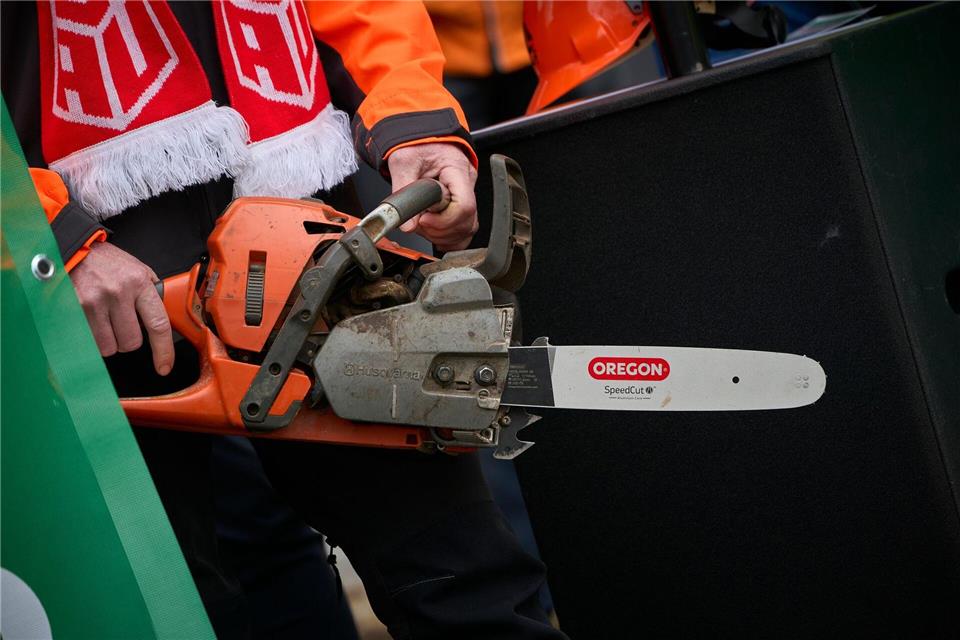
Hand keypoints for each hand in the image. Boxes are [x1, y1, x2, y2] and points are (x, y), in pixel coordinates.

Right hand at [70, 242, 173, 375]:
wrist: (72, 248)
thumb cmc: (106, 262)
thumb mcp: (137, 269)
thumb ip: (150, 294)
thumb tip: (163, 320)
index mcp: (138, 283)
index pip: (158, 325)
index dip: (163, 351)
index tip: (164, 366)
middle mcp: (117, 293)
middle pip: (131, 343)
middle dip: (127, 340)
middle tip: (120, 323)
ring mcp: (93, 302)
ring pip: (108, 346)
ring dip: (108, 340)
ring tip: (103, 319)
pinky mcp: (73, 309)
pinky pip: (87, 341)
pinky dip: (90, 337)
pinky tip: (90, 320)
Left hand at [387, 142, 478, 251]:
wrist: (419, 138)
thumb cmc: (415, 144)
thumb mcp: (403, 161)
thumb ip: (403, 192)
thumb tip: (407, 224)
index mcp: (457, 170)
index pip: (464, 206)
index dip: (443, 221)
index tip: (423, 220)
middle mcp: (467, 183)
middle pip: (467, 221)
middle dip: (440, 230)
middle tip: (419, 223)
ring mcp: (467, 195)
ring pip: (467, 229)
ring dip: (443, 235)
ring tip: (423, 225)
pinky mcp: (461, 204)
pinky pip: (464, 229)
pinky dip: (449, 238)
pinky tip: (434, 234)